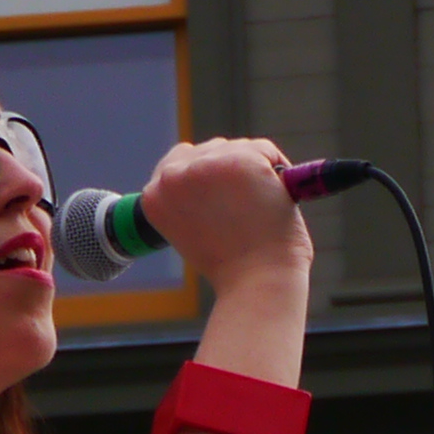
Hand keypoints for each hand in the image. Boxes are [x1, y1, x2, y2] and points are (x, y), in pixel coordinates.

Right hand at [133, 137, 315, 289]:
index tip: (223, 194)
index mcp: (154, 196)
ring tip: (260, 210)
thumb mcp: (193, 231)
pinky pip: (265, 151)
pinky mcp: (242, 161)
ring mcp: (208, 166)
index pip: (177, 163)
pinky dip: (278, 171)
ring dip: (255, 171)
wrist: (257, 285)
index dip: (207, 177)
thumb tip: (216, 177)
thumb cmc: (232, 269)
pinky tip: (278, 199)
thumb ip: (192, 200)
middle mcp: (174, 176)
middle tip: (247, 208)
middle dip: (232, 172)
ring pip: (238, 148)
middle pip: (210, 150)